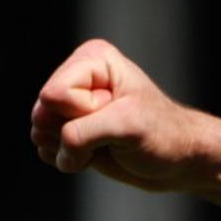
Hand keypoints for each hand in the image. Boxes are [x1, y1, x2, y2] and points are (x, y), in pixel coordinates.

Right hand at [30, 39, 220, 191]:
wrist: (180, 161)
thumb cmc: (163, 135)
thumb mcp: (127, 126)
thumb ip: (82, 132)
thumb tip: (55, 151)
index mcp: (92, 59)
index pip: (55, 94)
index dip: (83, 113)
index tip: (116, 115)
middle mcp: (77, 76)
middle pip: (42, 112)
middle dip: (73, 133)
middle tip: (110, 134)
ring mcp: (70, 104)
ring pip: (40, 131)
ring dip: (71, 149)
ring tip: (106, 144)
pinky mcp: (68, 129)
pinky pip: (44, 148)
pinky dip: (69, 159)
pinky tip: (96, 154)